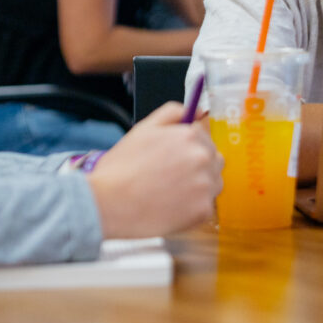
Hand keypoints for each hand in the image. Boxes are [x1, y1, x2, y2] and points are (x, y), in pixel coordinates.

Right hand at [86, 103, 222, 236]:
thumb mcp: (143, 128)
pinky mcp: (202, 211)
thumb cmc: (121, 168)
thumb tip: (196, 111)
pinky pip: (206, 207)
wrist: (108, 203)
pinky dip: (192, 209)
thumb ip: (172, 113)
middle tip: (172, 177)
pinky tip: (171, 207)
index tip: (176, 160)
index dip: (189, 149)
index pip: (205, 138)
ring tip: (171, 193)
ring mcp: (205, 185)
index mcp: (191, 136)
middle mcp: (203, 158)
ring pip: (214, 183)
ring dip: (199, 187)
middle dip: (198, 166)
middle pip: (214, 160)